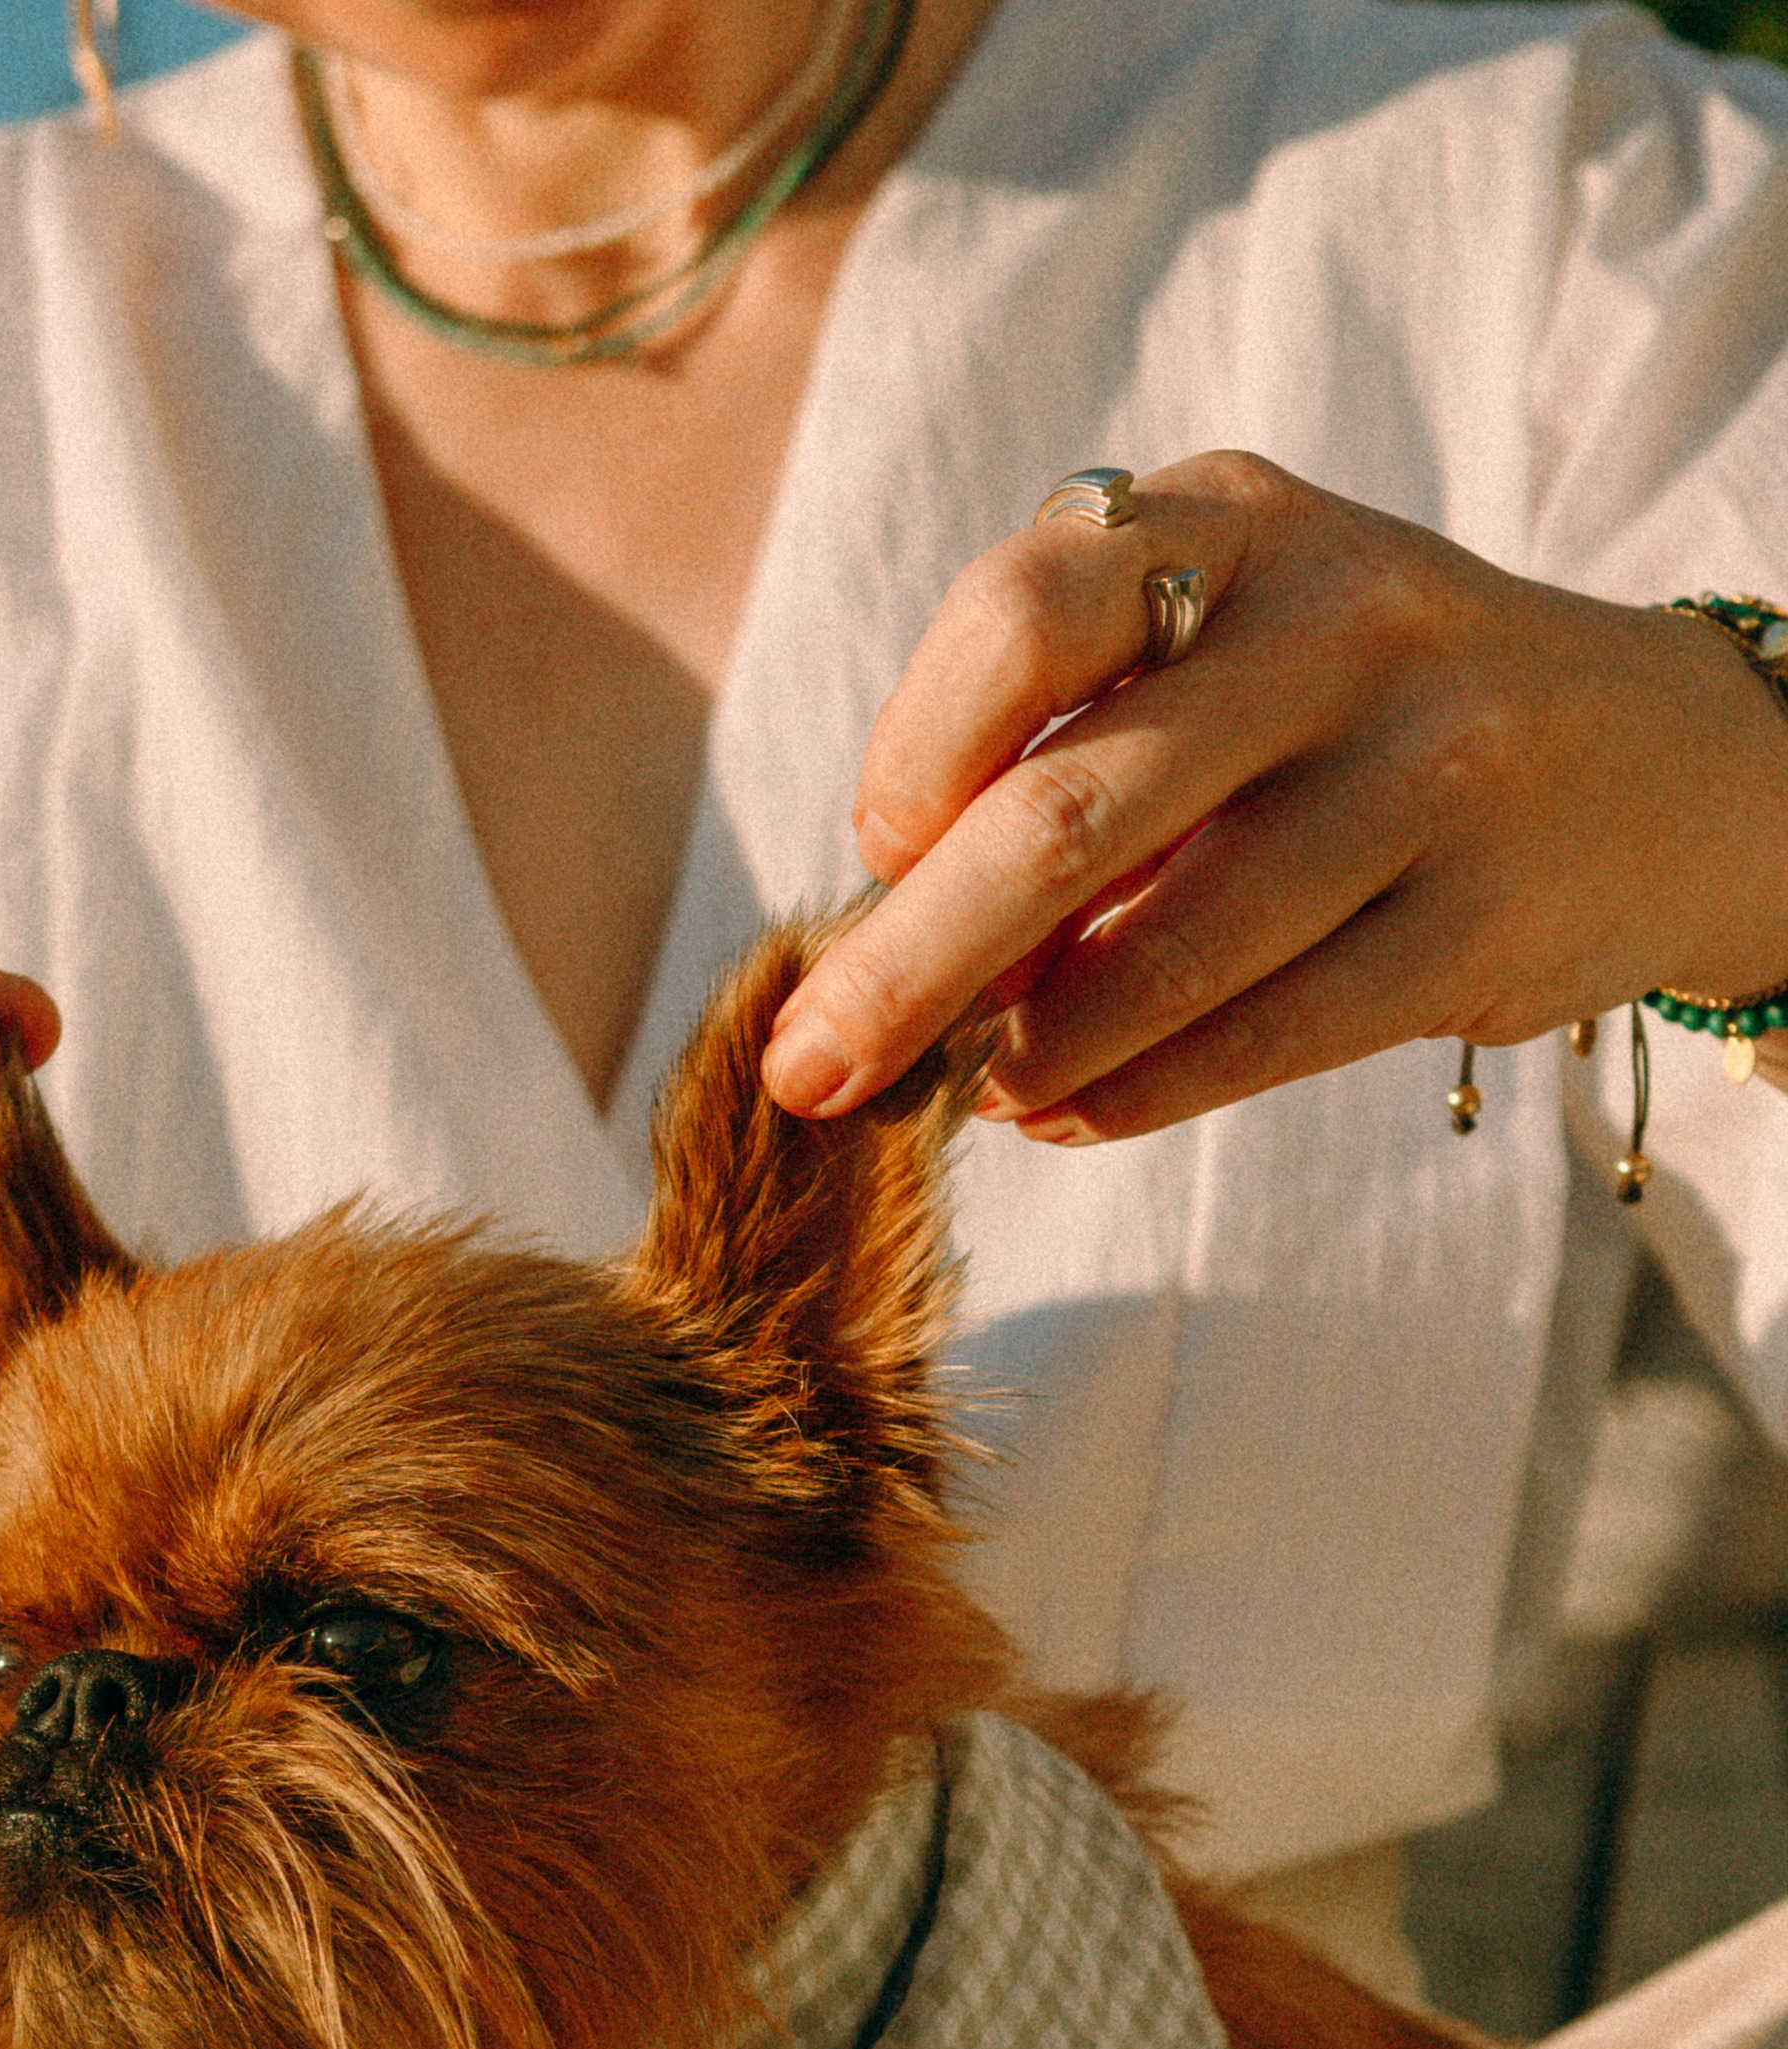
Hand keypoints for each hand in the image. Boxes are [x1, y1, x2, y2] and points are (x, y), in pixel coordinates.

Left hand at [761, 454, 1787, 1139]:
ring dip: (1031, 1048)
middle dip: (907, 963)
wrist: (1648, 764)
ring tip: (972, 1091)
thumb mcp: (1219, 654)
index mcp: (1231, 523)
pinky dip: (1133, 1095)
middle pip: (1067, 810)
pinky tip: (1066, 1116)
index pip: (1019, 616)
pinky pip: (1263, 1036)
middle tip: (809, 1069)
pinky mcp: (1478, 920)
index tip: (877, 847)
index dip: (916, 749)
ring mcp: (1427, 768)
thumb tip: (887, 949)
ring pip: (1167, 949)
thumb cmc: (1348, 717)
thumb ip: (1064, 754)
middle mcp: (1337, 620)